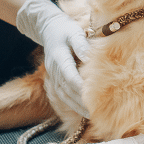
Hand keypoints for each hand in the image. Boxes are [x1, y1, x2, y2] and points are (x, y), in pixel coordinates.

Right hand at [16, 0, 89, 116]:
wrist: (49, 29)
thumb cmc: (66, 30)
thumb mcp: (74, 32)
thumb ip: (81, 45)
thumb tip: (90, 59)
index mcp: (59, 57)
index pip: (69, 75)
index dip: (79, 87)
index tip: (92, 97)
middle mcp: (54, 69)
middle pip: (66, 89)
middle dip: (80, 101)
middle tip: (94, 112)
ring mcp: (53, 75)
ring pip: (63, 94)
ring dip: (75, 106)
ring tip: (89, 115)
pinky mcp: (55, 78)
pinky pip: (61, 94)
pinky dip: (71, 103)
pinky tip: (81, 109)